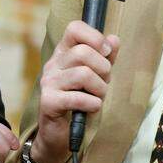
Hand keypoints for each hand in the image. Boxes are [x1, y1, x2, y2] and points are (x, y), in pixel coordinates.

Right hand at [29, 21, 119, 162]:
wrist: (60, 133)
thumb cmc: (78, 102)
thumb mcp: (96, 77)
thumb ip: (105, 58)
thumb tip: (114, 39)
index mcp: (63, 54)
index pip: (75, 28)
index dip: (94, 36)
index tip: (105, 53)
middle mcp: (53, 64)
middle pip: (83, 52)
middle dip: (103, 69)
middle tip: (103, 83)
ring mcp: (48, 82)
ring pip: (83, 74)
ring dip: (100, 89)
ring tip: (97, 98)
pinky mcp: (48, 101)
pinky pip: (78, 97)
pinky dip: (92, 104)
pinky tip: (91, 108)